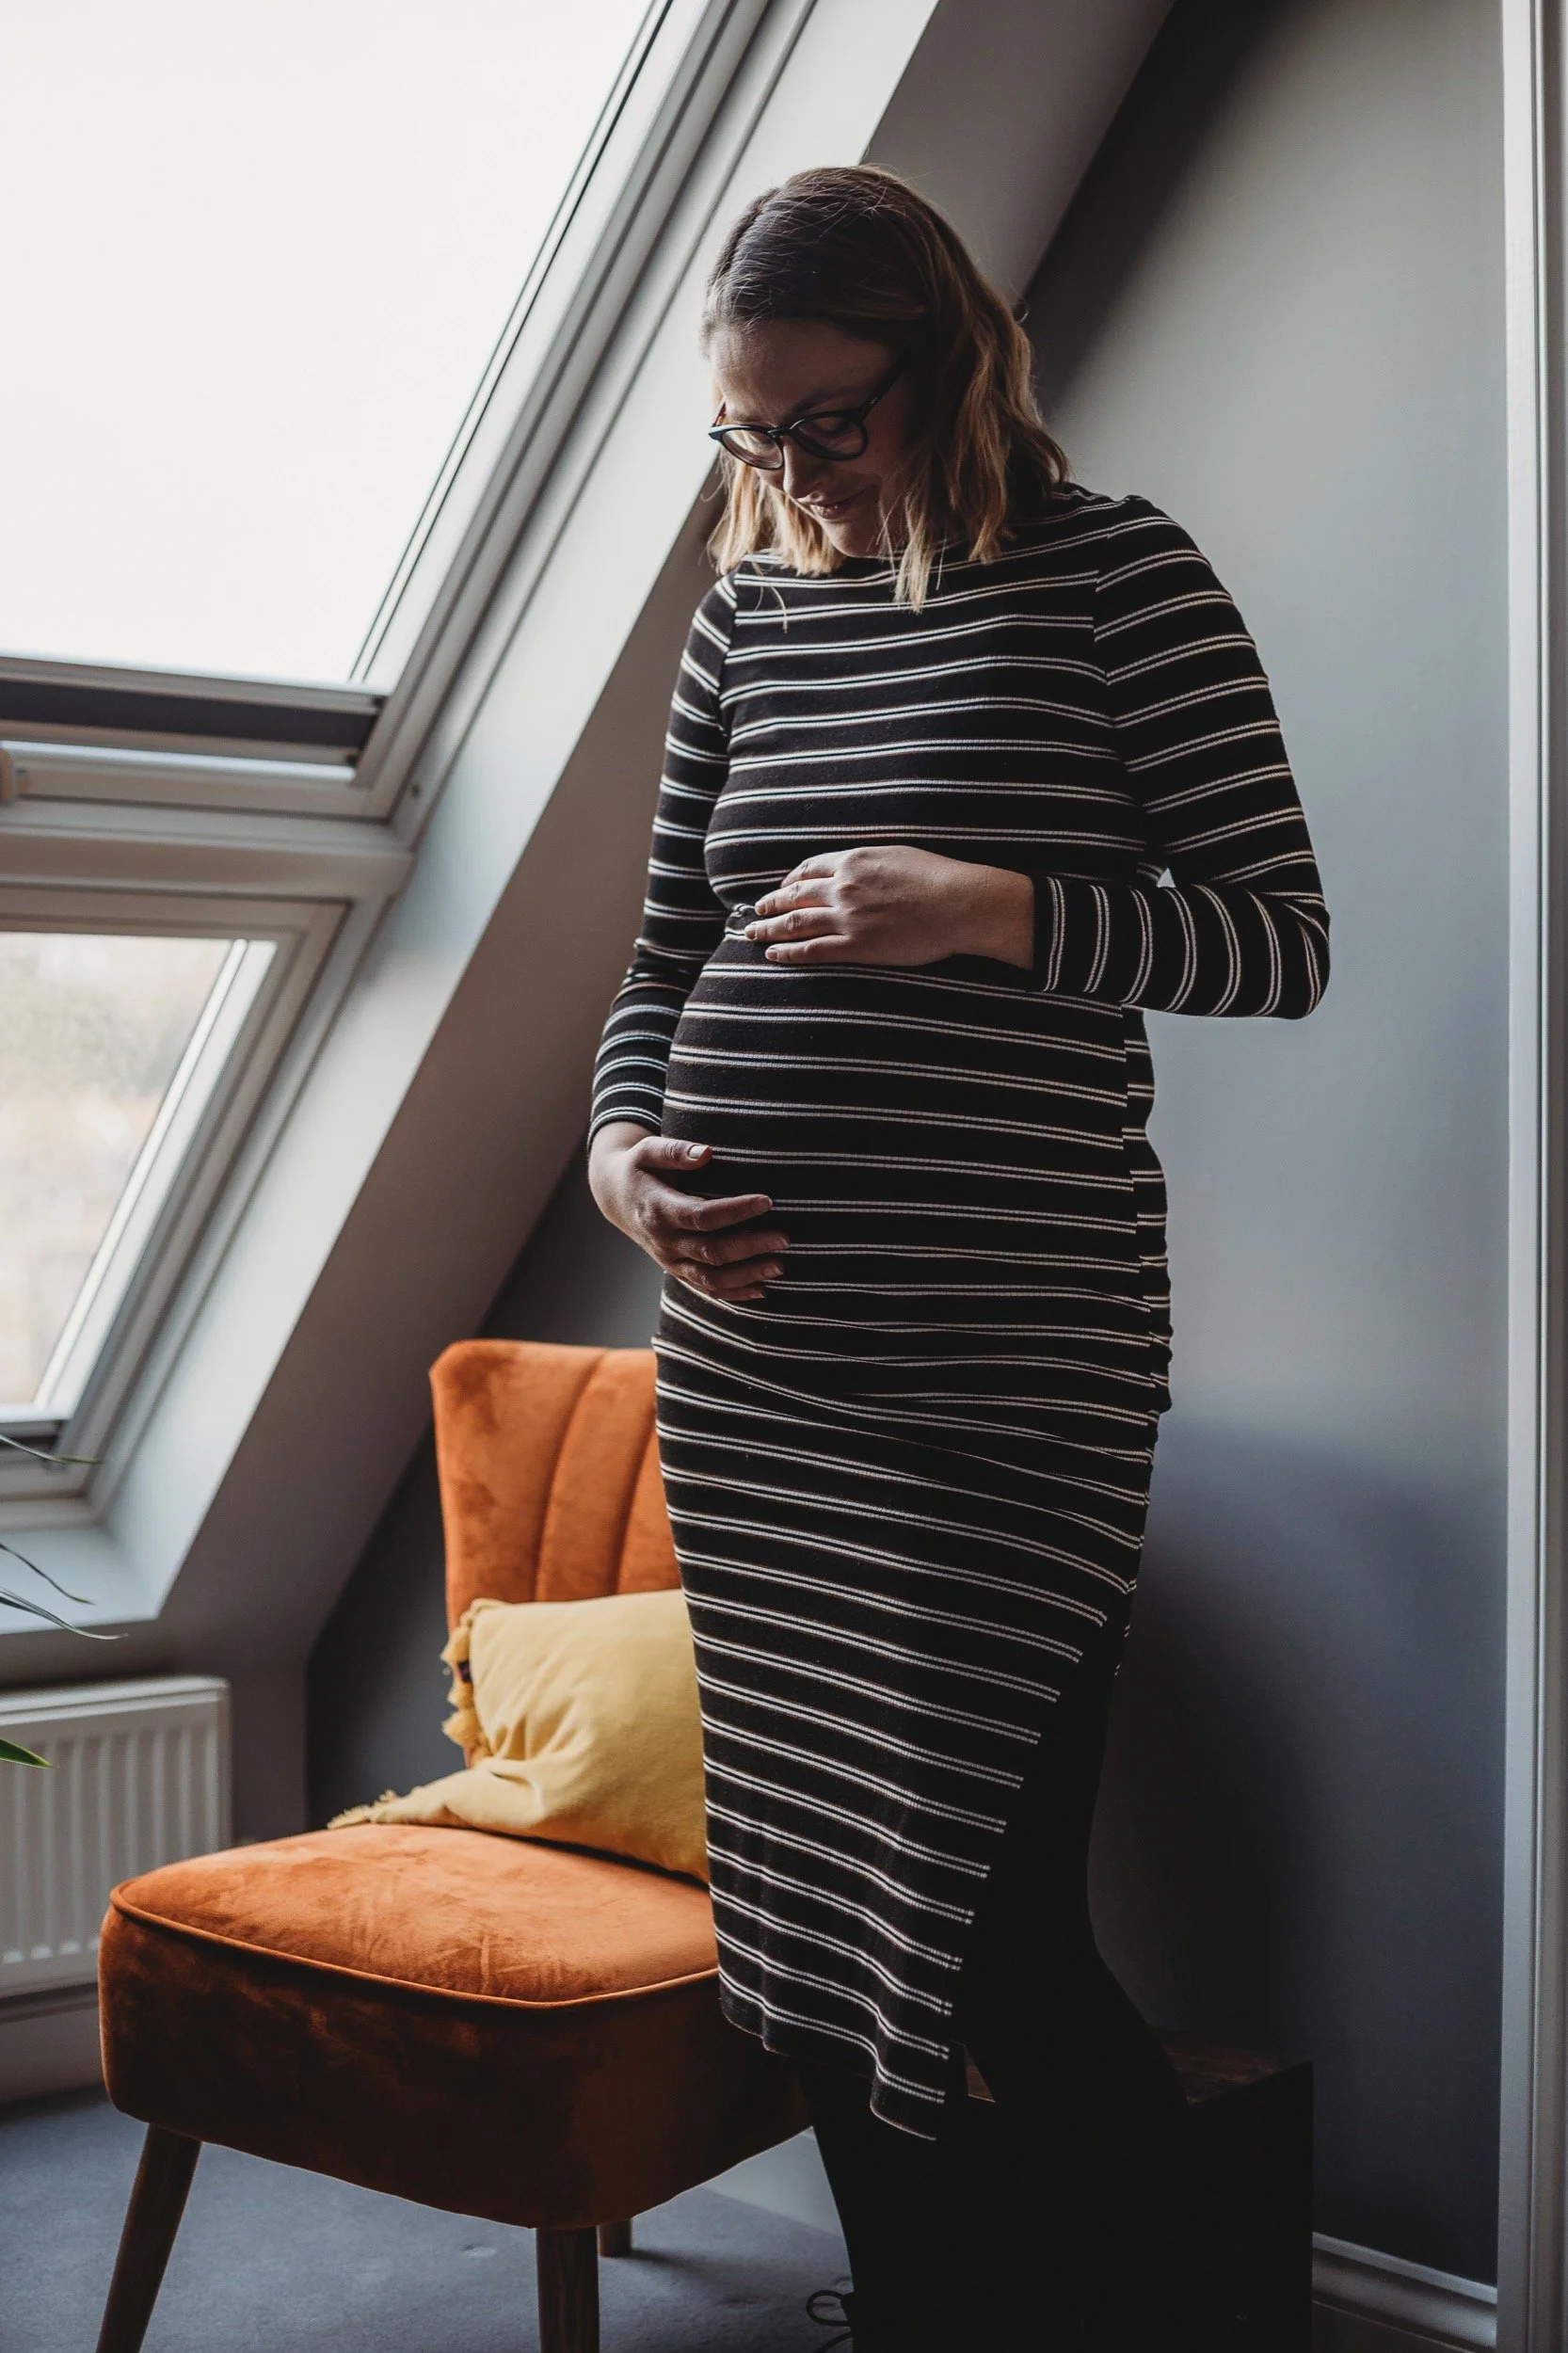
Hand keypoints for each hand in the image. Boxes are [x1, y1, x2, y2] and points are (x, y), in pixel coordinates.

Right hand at [588, 1125, 786, 1301]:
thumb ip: (674, 1151)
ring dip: (746, 1276)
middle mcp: (664, 1241)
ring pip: (710, 1278)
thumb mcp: (647, 1150)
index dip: (735, 1211)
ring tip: (779, 1267)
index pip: (701, 1216)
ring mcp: (669, 1260)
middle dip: (750, 1247)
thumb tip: (706, 1153)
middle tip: (784, 1238)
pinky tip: (761, 1289)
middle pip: (711, 1252)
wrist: (616, 1198)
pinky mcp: (676, 1271)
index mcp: (658, 1210)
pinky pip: (705, 1289)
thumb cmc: (639, 1168)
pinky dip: (734, 1294)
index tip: (767, 1201)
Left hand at [745, 846, 1033, 967]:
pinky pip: (812, 950)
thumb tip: (856, 867)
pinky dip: (788, 953)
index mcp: (853, 861)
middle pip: (794, 896)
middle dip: (770, 905)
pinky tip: (773, 955)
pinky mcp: (856, 946)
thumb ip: (869, 862)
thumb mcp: (897, 855)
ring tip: (753, 935)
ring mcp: (847, 917)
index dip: (790, 880)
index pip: (809, 869)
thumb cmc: (938, 877)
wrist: (959, 903)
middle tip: (755, 912)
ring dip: (769, 930)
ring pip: (795, 923)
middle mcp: (843, 887)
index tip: (782, 888)